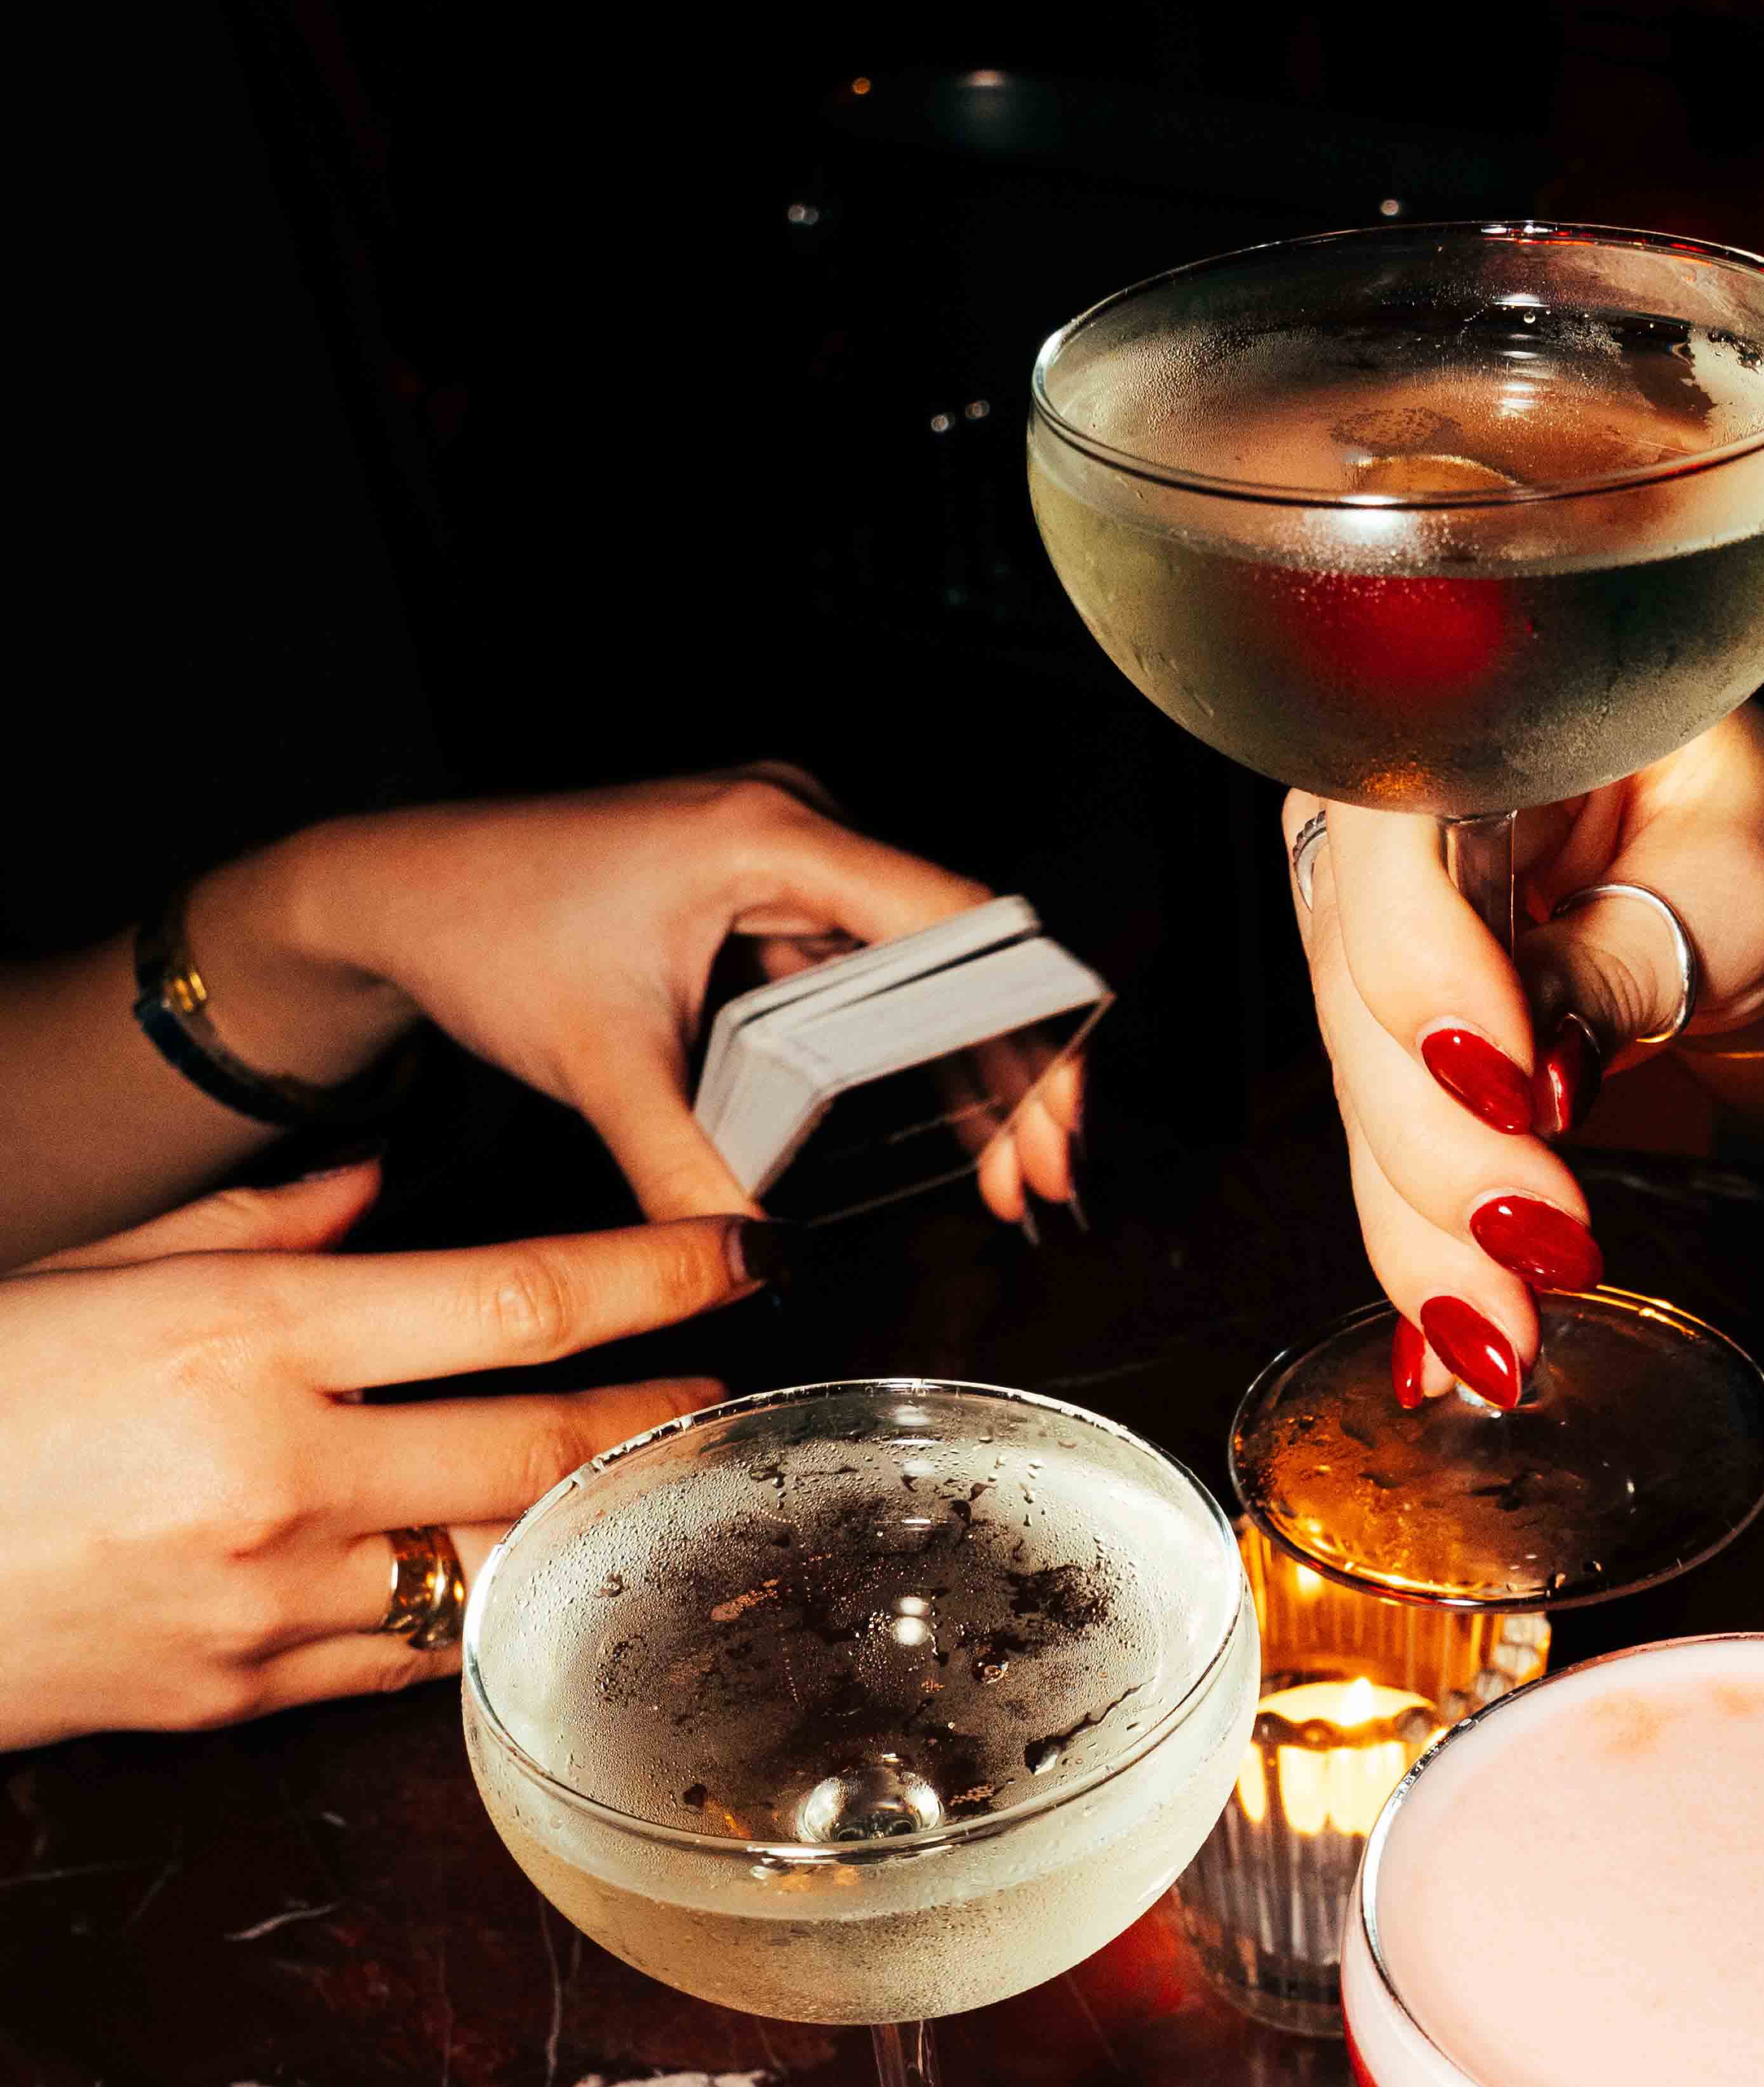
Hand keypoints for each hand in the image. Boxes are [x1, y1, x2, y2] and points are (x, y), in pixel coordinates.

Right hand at [0, 1161, 755, 1749]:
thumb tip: (381, 1180)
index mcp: (242, 1340)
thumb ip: (257, 1224)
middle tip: (732, 1388)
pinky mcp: (243, 1698)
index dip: (657, 1278)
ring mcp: (266, 1600)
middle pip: (548, 1447)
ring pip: (503, 1567)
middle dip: (666, 1416)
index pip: (516, 1301)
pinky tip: (523, 1579)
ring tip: (661, 1488)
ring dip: (597, 1528)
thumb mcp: (93, 1270)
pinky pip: (412, 1656)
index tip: (744, 1256)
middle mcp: (275, 1471)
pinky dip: (479, 1613)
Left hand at [195, 775, 1083, 1224]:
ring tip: (998, 1169)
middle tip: (1036, 1178)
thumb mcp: (598, 1067)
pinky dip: (898, 1051)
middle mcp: (795, 825)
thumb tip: (755, 1261)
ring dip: (961, 1068)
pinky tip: (928, 1124)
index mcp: (773, 832)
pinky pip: (860, 974)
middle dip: (1011, 1070)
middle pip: (957, 950)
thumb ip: (686, 1170)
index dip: (1027, 1030)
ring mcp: (782, 857)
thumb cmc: (480, 927)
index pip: (959, 923)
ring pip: (916, 970)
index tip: (1049, 1125)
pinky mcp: (761, 896)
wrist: (391, 894)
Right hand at [1288, 709, 1763, 1392]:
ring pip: (1362, 1093)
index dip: (1423, 968)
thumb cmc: (1762, 834)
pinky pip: (1386, 1149)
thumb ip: (1631, 949)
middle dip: (1437, 1142)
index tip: (1510, 1083)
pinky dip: (1421, 1252)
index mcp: (1462, 727)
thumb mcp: (1740, 871)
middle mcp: (1384, 833)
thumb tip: (1541, 1065)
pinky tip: (1442, 1343)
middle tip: (1537, 1237)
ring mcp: (1374, 943)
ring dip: (1425, 1229)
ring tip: (1506, 1328)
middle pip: (1357, 990)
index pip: (1390, 842)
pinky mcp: (1392, 1045)